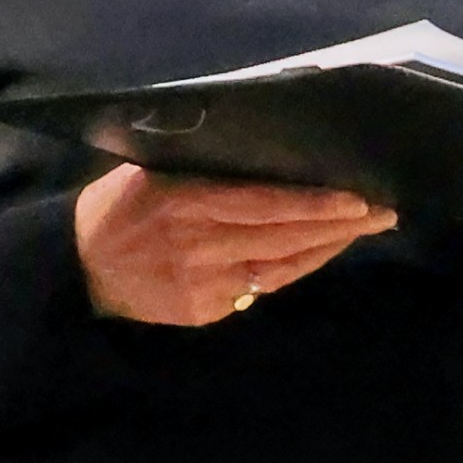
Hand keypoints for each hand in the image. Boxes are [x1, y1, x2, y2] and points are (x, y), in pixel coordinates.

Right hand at [71, 160, 391, 325]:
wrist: (80, 268)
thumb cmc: (118, 206)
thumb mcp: (150, 172)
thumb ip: (202, 167)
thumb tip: (262, 151)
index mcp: (184, 201)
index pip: (264, 203)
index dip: (314, 203)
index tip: (356, 196)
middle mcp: (199, 244)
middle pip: (284, 236)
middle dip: (338, 226)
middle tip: (382, 213)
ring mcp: (204, 284)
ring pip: (282, 266)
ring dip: (326, 248)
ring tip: (363, 230)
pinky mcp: (206, 311)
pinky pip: (262, 287)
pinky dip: (294, 269)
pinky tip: (318, 254)